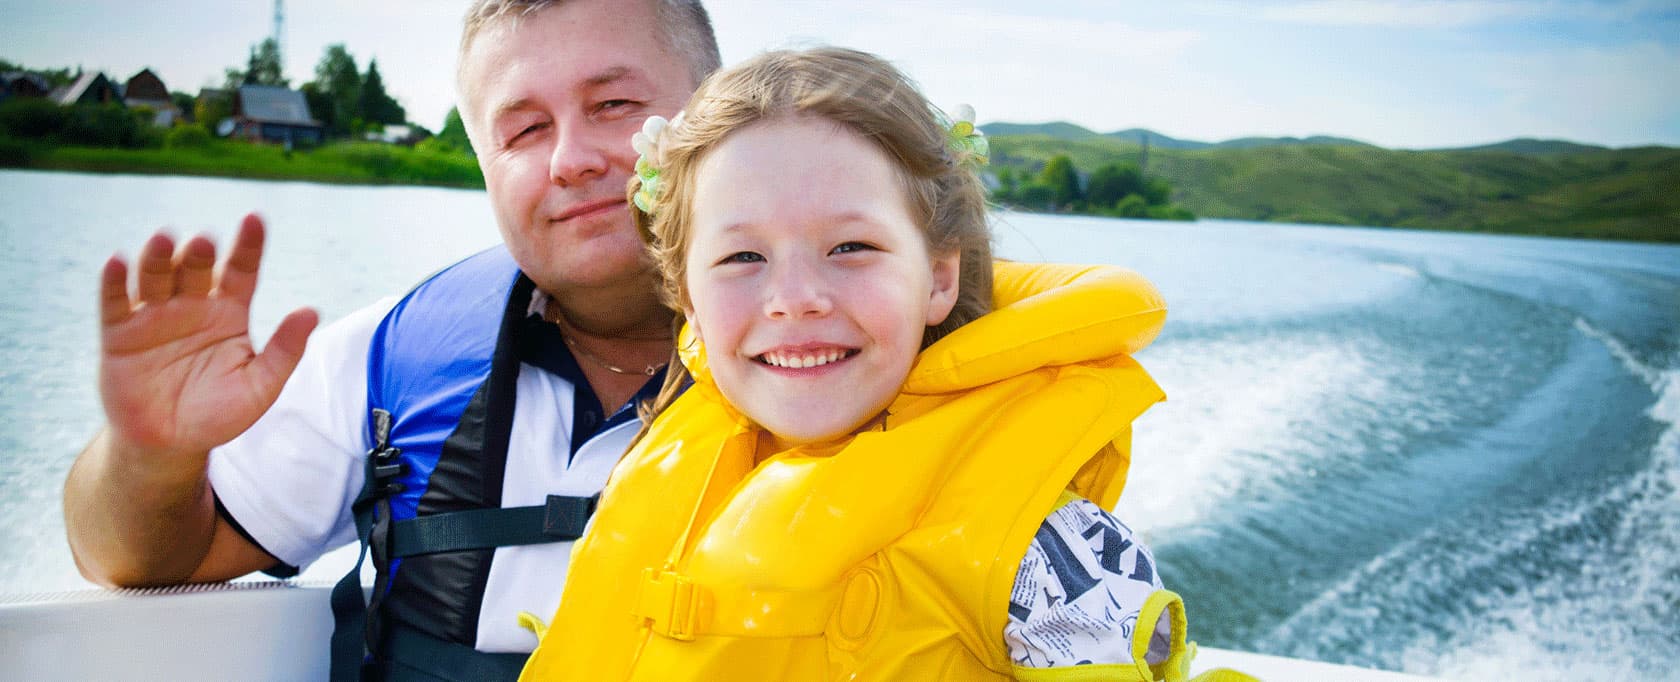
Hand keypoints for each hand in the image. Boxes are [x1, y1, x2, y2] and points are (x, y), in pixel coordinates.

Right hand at [98, 213, 318, 458]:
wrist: (170, 444)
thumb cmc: (219, 414)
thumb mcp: (260, 386)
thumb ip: (285, 351)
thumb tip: (311, 311)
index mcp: (229, 312)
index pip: (242, 270)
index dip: (248, 245)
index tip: (254, 218)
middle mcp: (192, 305)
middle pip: (197, 269)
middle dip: (200, 253)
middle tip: (205, 242)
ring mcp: (154, 316)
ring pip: (156, 277)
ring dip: (158, 258)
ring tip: (164, 240)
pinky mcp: (120, 333)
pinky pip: (115, 302)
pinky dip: (114, 281)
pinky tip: (117, 262)